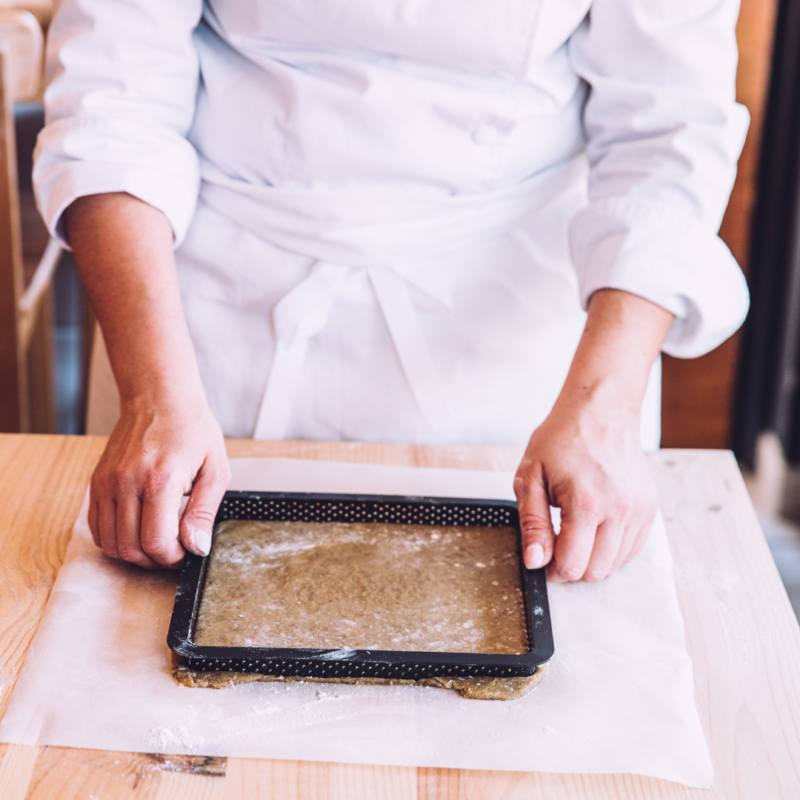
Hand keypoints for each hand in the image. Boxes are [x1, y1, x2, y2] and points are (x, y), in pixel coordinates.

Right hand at [88, 396, 229, 568]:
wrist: (160, 398)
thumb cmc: (192, 430)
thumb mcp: (215, 469)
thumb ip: (205, 511)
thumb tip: (197, 547)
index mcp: (160, 479)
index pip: (156, 542)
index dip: (173, 558)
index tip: (186, 553)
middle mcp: (127, 482)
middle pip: (131, 548)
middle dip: (155, 561)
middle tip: (174, 552)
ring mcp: (107, 483)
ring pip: (110, 543)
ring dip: (134, 553)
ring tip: (156, 543)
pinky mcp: (96, 483)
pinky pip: (97, 528)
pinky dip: (115, 539)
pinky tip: (137, 531)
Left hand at [514, 288, 672, 581]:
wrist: (600, 410)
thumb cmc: (561, 438)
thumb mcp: (529, 477)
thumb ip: (532, 523)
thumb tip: (535, 561)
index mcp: (586, 503)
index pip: (572, 566)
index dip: (551, 570)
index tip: (542, 558)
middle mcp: (619, 511)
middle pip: (595, 572)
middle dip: (571, 567)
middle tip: (555, 545)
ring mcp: (638, 511)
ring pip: (615, 565)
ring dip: (592, 559)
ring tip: (574, 531)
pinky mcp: (649, 508)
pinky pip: (632, 549)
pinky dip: (611, 549)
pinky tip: (594, 528)